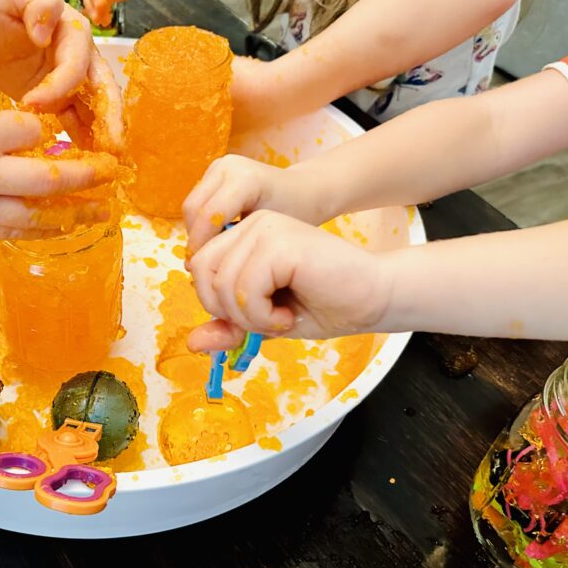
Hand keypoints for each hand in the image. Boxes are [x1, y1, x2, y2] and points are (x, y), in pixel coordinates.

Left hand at [0, 0, 122, 151]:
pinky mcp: (57, 98)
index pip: (75, 63)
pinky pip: (75, 120)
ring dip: (102, 135)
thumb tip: (48, 27)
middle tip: (113, 147)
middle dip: (109, 118)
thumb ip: (35, 2)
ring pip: (94, 109)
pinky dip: (83, 141)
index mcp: (72, 30)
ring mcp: (70, 79)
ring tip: (106, 165)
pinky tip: (85, 165)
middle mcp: (79, 55)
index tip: (29, 103)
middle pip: (102, 88)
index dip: (59, 85)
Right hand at [0, 13, 115, 238]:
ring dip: (75, 213)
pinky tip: (63, 228)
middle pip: (49, 178)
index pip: (34, 129)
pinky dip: (42, 232)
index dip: (52, 121)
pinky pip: (12, 233)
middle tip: (114, 171)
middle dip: (87, 174)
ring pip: (36, 215)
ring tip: (104, 211)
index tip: (65, 117)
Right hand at [183, 155, 327, 255]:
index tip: (198, 268)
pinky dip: (199, 221)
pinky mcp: (214, 170)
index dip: (200, 244)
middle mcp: (228, 166)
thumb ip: (232, 245)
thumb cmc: (292, 214)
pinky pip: (197, 200)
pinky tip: (214, 237)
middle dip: (194, 237)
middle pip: (193, 207)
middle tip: (199, 262)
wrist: (302, 190)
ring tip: (208, 251)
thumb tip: (194, 266)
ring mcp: (219, 165)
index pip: (209, 215)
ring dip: (195, 230)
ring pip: (191, 204)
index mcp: (246, 179)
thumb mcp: (266, 233)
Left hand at [185, 211, 391, 347]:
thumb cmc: (325, 304)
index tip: (257, 314)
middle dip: (230, 311)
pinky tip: (288, 313)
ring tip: (281, 316)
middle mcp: (252, 224)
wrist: (374, 298)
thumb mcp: (264, 320)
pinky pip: (244, 288)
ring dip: (250, 317)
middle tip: (267, 320)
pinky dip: (261, 315)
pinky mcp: (280, 242)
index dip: (220, 304)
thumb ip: (229, 325)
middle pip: (203, 274)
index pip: (200, 268)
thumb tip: (193, 343)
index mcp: (244, 235)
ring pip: (222, 284)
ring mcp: (266, 228)